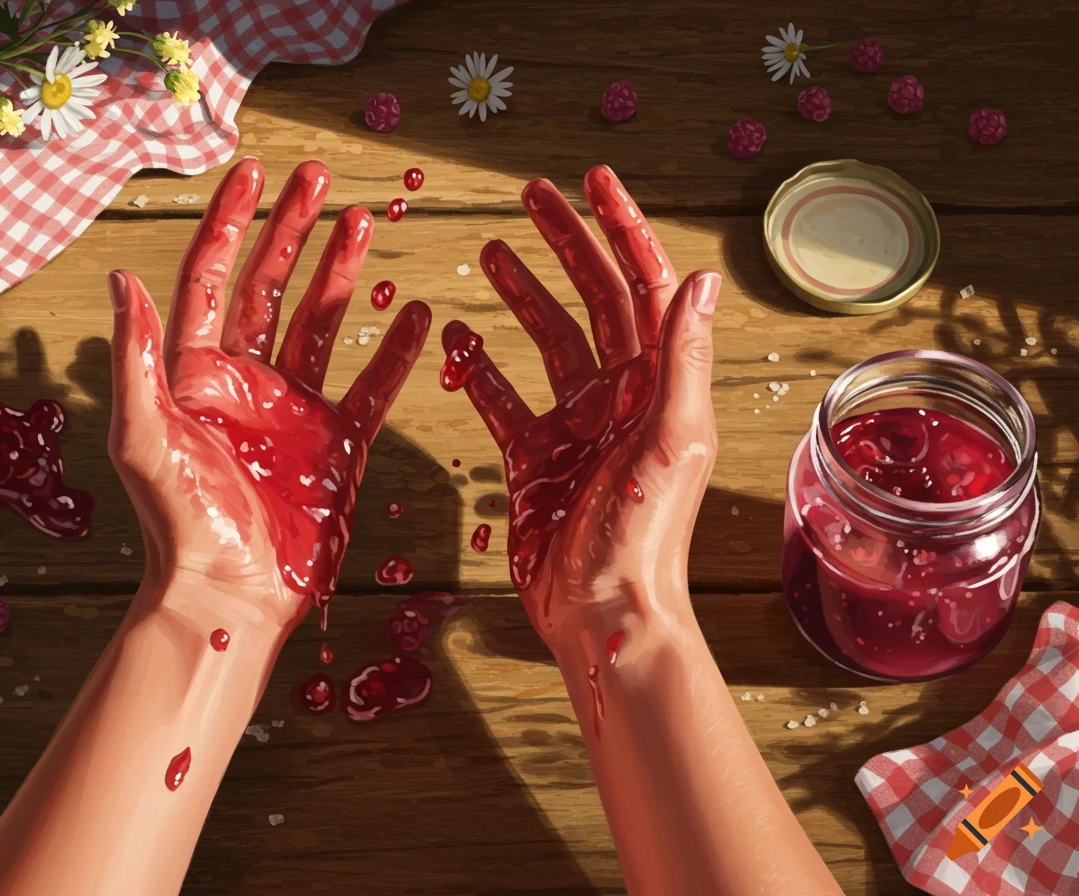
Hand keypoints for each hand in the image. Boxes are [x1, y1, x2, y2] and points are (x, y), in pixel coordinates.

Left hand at [108, 158, 430, 632]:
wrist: (229, 596)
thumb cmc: (179, 524)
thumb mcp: (144, 436)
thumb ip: (136, 358)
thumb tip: (122, 275)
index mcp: (197, 375)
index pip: (213, 279)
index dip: (230, 222)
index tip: (251, 172)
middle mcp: (248, 383)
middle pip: (272, 286)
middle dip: (293, 229)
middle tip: (320, 177)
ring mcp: (296, 412)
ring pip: (324, 324)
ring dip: (342, 273)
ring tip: (363, 221)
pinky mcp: (339, 446)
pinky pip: (372, 387)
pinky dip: (397, 352)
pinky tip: (417, 316)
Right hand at [445, 165, 719, 645]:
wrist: (602, 613)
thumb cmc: (643, 536)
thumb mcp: (671, 439)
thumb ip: (682, 358)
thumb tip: (701, 276)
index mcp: (658, 383)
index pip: (643, 286)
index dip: (622, 229)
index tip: (593, 181)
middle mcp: (620, 396)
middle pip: (592, 299)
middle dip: (565, 244)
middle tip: (531, 196)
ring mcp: (575, 426)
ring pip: (545, 341)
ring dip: (521, 295)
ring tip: (492, 251)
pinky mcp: (534, 460)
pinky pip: (502, 400)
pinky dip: (479, 369)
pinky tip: (455, 337)